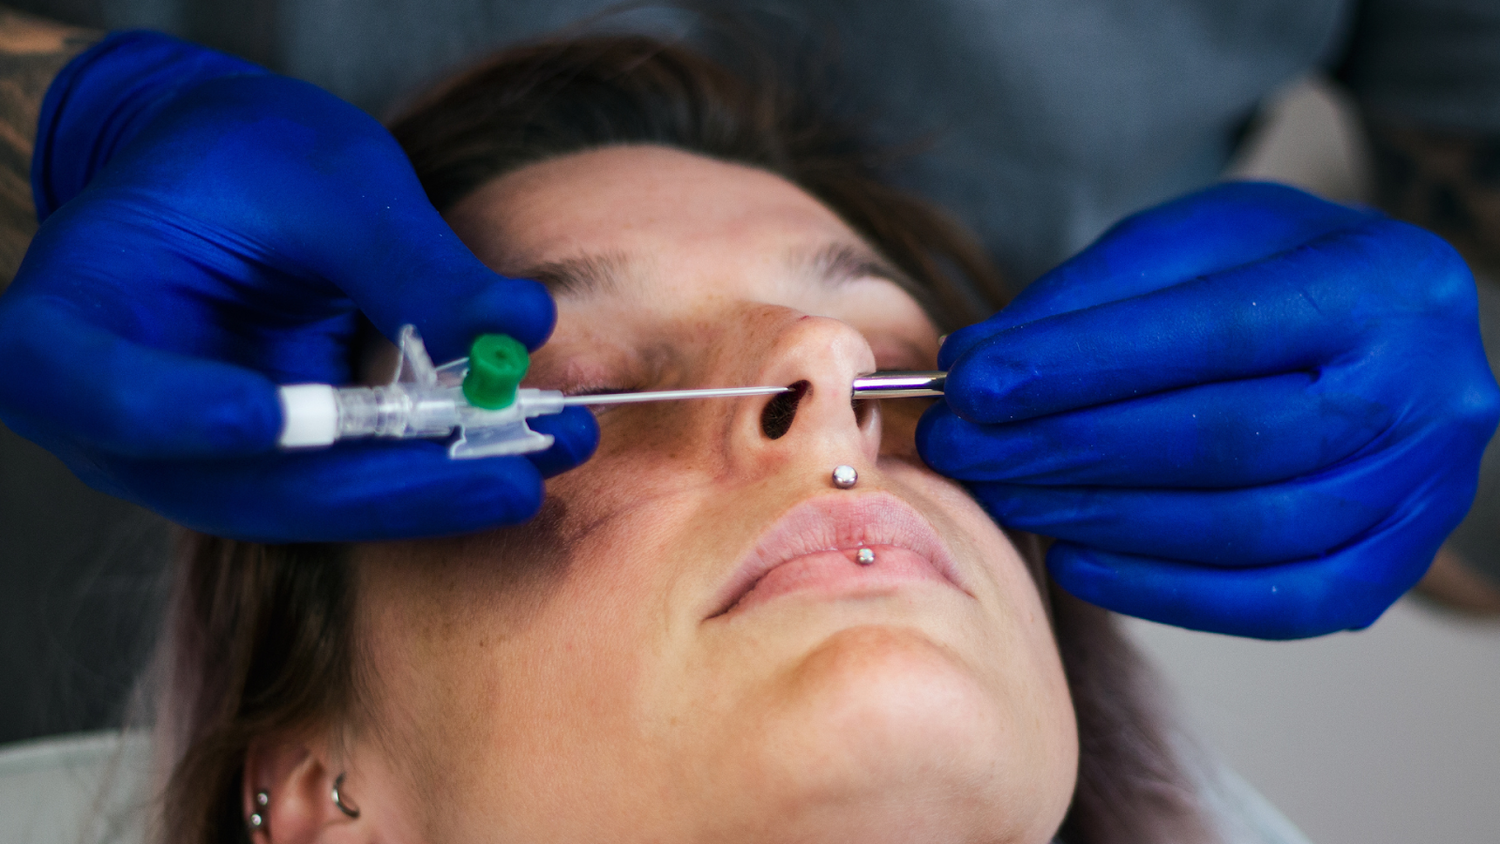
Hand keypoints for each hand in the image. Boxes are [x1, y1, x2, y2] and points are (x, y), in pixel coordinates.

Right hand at [0, 32, 596, 541]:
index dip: (176, 411)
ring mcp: (195, 464)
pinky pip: (349, 491)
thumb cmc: (247, 158)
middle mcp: (120, 425)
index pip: (98, 388)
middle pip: (241, 481)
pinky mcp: (269, 474)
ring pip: (312, 505)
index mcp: (68, 328)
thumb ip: (407, 257)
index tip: (266, 413)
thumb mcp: (323, 176)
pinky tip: (523, 452)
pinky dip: (435, 474)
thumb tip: (521, 325)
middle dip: (388, 482)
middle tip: (513, 472)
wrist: (230, 182)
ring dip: (435, 488)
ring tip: (553, 452)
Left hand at [917, 182, 1499, 637]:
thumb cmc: (1264, 277)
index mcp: (1383, 283)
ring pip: (1244, 528)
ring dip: (1098, 520)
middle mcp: (1428, 392)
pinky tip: (1072, 560)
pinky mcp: (1394, 568)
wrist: (1375, 334)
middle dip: (1070, 449)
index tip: (973, 383)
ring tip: (1001, 495)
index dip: (1083, 363)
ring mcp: (1424, 492)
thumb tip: (975, 367)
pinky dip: (1160, 591)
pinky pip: (1274, 605)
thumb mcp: (1186, 246)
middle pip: (1226, 440)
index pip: (1217, 332)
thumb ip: (1088, 300)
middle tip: (962, 448)